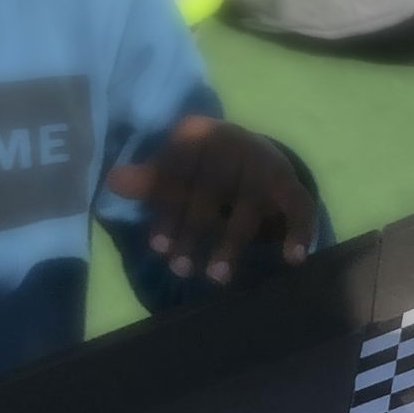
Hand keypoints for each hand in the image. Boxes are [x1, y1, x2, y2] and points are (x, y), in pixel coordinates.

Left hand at [111, 118, 316, 284]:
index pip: (178, 173)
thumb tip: (115, 181)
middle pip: (211, 190)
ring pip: (248, 204)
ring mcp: (264, 161)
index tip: (158, 248)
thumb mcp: (174, 172)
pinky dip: (298, 232)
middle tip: (180, 270)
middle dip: (194, 232)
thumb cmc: (201, 169)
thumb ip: (150, 182)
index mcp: (198, 135)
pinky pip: (298, 206)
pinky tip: (291, 259)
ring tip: (216, 278)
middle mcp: (233, 142)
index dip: (168, 212)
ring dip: (231, 244)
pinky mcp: (290, 180)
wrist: (251, 153)